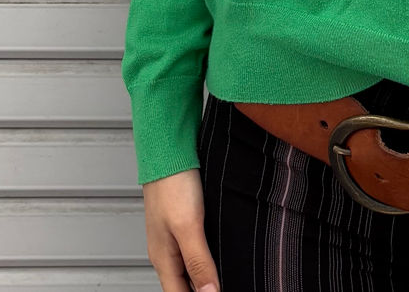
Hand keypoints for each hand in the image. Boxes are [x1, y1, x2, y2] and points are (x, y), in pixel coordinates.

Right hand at [142, 168, 219, 291]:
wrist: (167, 149)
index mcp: (163, 259)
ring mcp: (172, 236)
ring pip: (188, 267)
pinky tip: (218, 252)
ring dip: (204, 275)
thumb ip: (198, 261)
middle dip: (202, 290)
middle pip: (183, 285)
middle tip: (225, 286)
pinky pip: (192, 248)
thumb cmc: (174, 185)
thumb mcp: (188, 226)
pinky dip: (205, 256)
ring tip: (224, 277)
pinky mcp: (181, 220)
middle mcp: (166, 251)